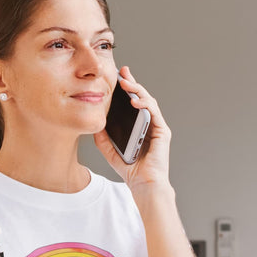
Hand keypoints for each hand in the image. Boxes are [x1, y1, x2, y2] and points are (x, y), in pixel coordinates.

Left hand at [94, 65, 171, 197]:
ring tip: (126, 84)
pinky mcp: (162, 131)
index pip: (132, 103)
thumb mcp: (110, 152)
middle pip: (141, 98)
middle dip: (132, 83)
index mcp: (138, 126)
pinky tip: (135, 101)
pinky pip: (154, 112)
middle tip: (122, 72)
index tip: (116, 78)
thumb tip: (94, 125)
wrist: (144, 185)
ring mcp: (157, 126)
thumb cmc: (131, 170)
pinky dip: (145, 104)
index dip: (126, 90)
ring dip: (138, 90)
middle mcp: (149, 124)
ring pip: (148, 101)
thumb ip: (103, 140)